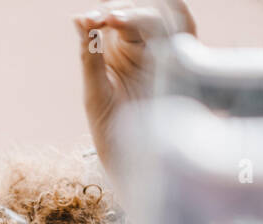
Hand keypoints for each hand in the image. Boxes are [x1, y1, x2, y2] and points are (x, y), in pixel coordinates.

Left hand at [72, 2, 194, 180]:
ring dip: (142, 12)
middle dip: (124, 9)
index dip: (107, 13)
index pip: (117, 17)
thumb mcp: (95, 94)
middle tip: (107, 19)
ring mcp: (165, 56)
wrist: (134, 169)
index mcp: (120, 53)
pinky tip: (144, 25)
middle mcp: (144, 50)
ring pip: (164, 16)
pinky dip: (170, 20)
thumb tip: (78, 17)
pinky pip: (185, 31)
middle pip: (142, 10)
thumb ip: (89, 55)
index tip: (91, 20)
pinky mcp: (183, 66)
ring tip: (118, 19)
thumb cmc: (113, 136)